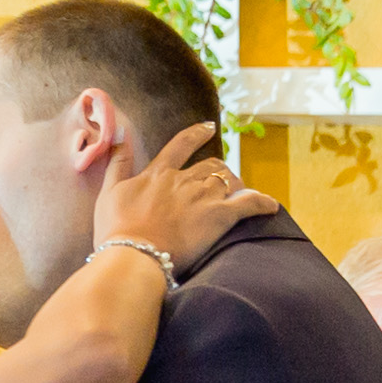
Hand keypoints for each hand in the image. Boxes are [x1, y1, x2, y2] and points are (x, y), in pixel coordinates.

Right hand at [96, 120, 271, 263]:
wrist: (132, 255)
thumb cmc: (116, 230)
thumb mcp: (109, 191)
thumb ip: (117, 162)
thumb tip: (119, 132)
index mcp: (159, 173)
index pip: (182, 145)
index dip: (197, 134)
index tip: (209, 127)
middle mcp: (184, 180)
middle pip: (211, 166)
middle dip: (220, 171)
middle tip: (224, 181)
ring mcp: (202, 197)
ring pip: (229, 180)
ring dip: (236, 186)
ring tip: (241, 195)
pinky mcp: (219, 217)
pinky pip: (248, 204)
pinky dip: (262, 203)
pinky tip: (271, 206)